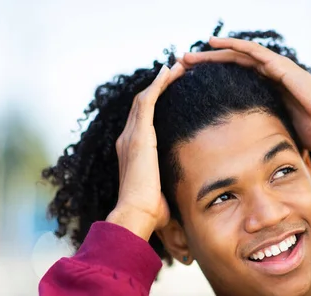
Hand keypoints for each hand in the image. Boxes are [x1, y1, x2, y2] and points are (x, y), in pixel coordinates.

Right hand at [107, 63, 184, 239]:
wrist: (136, 213)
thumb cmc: (149, 210)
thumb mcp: (160, 193)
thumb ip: (168, 186)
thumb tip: (183, 195)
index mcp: (131, 151)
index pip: (142, 120)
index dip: (154, 102)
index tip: (168, 92)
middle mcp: (127, 139)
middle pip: (141, 103)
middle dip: (158, 85)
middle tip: (175, 70)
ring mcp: (131, 136)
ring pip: (144, 97)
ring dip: (160, 80)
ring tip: (176, 66)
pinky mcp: (139, 135)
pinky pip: (147, 101)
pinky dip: (157, 84)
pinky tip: (168, 72)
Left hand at [182, 37, 310, 150]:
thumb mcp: (280, 136)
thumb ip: (266, 140)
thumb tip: (252, 164)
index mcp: (266, 91)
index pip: (233, 83)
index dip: (212, 83)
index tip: (190, 88)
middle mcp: (267, 76)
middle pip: (229, 67)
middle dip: (204, 67)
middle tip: (180, 68)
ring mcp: (273, 68)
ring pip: (235, 56)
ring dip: (210, 54)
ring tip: (187, 56)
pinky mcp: (278, 65)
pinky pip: (250, 52)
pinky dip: (230, 46)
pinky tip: (212, 43)